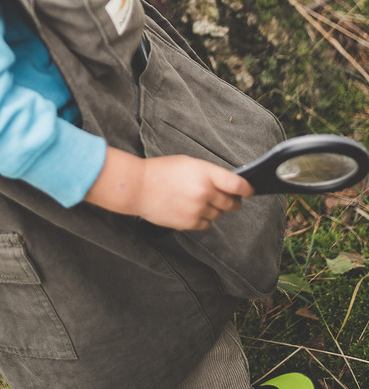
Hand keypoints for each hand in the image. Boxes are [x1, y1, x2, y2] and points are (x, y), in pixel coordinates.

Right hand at [84, 147, 252, 231]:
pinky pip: (206, 224)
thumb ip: (210, 174)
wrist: (138, 186)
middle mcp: (204, 192)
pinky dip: (202, 219)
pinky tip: (189, 210)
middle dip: (233, 202)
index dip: (247, 189)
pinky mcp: (189, 223)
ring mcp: (197, 209)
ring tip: (197, 201)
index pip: (237, 185)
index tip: (249, 191)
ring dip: (213, 210)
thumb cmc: (162, 171)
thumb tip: (228, 186)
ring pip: (218, 215)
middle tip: (229, 200)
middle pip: (232, 203)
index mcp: (205, 173)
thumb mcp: (189, 163)